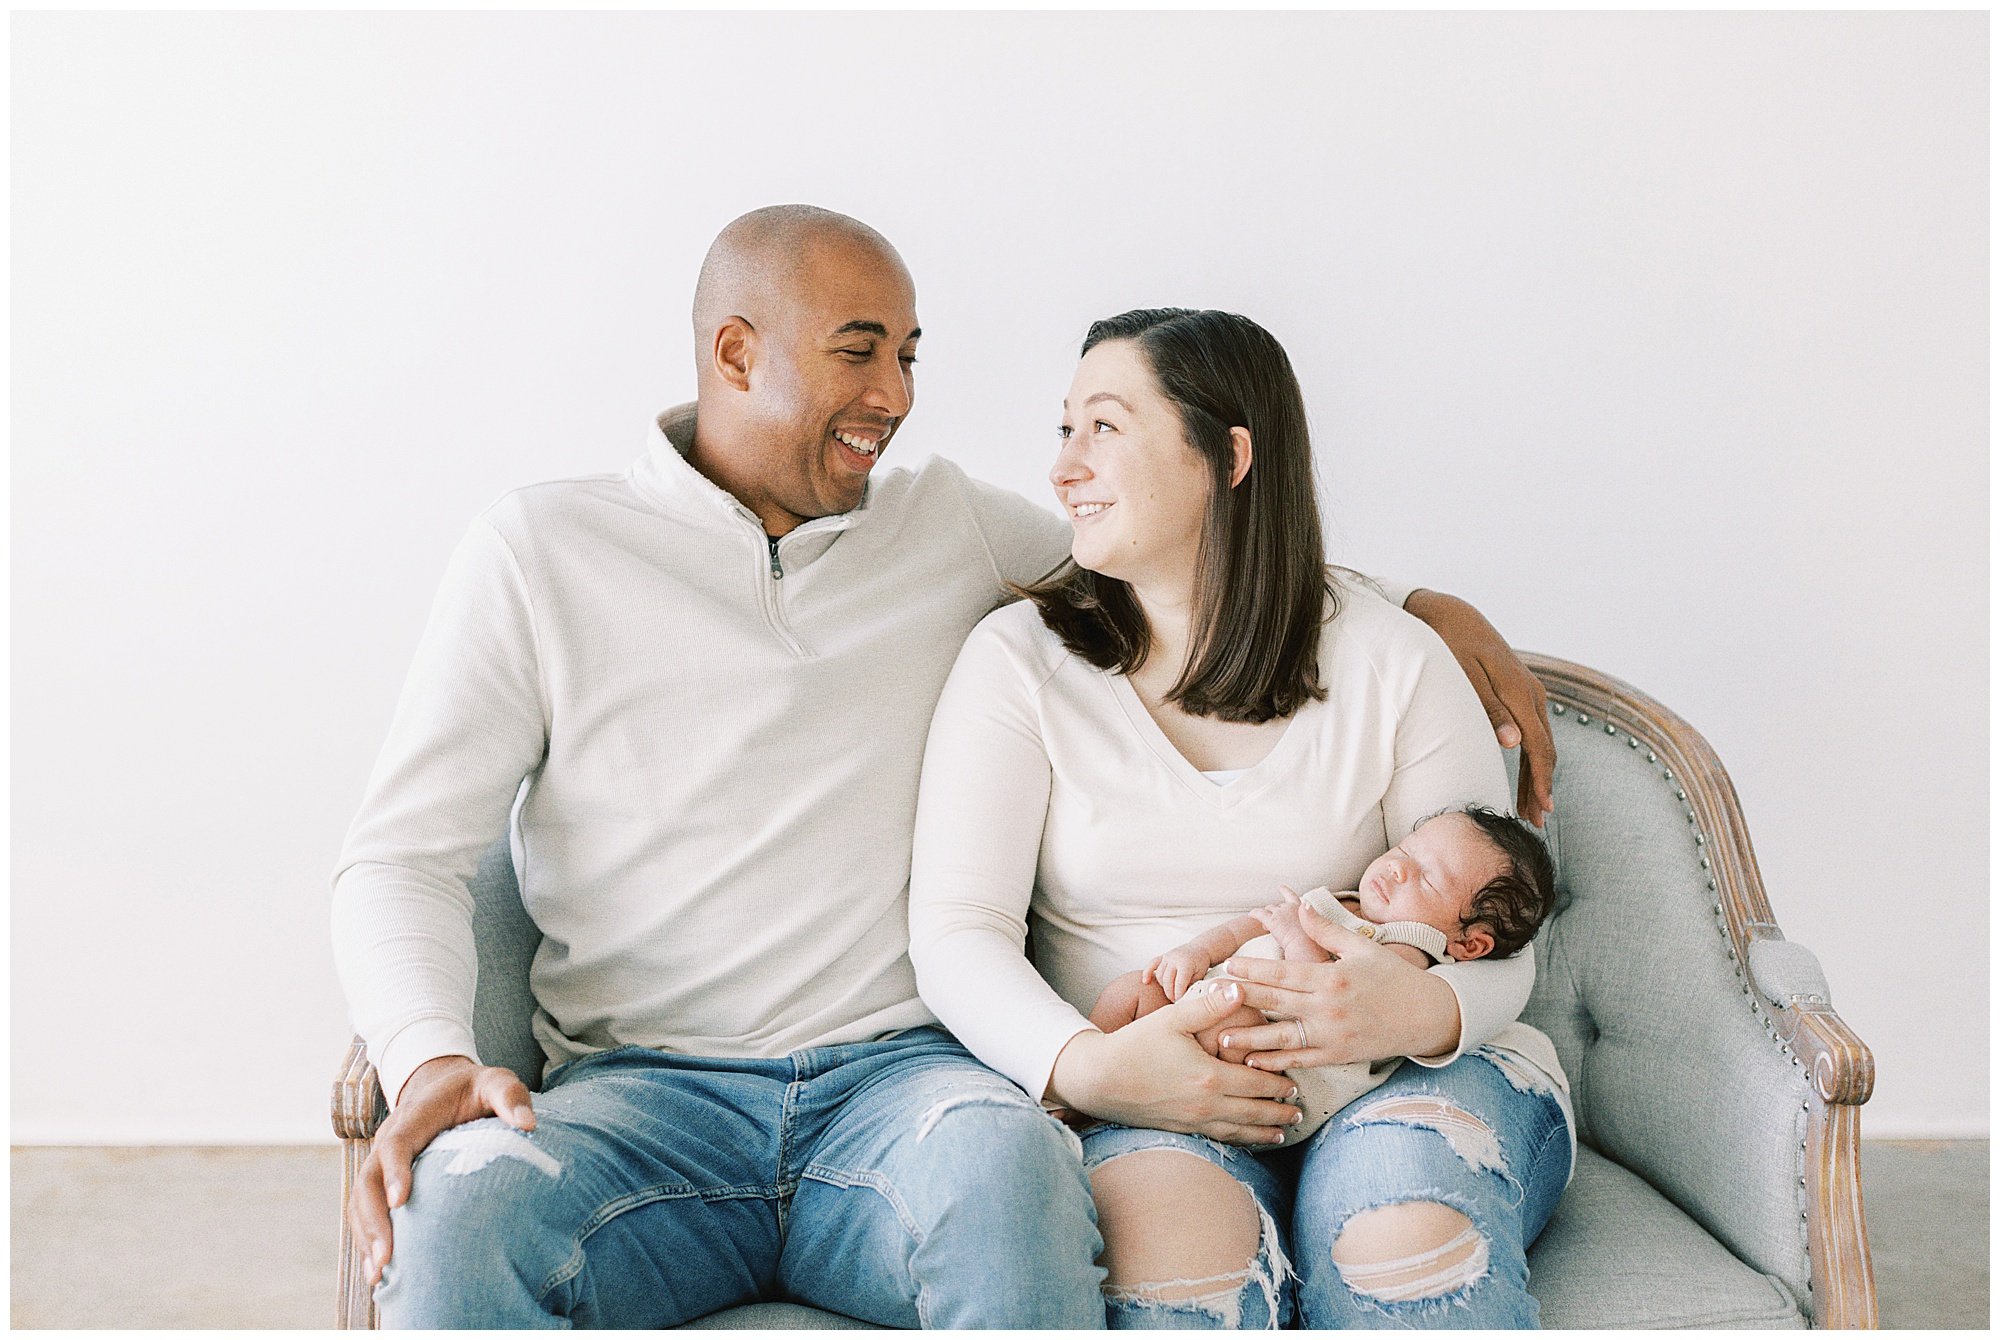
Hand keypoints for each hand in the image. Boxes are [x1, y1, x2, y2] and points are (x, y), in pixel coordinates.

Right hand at [348, 1055, 535, 1285]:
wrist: (443, 1084)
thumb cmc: (475, 1088)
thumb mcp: (496, 1081)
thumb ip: (510, 1097)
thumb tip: (529, 1125)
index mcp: (415, 1116)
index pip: (397, 1144)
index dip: (395, 1172)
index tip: (399, 1201)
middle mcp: (389, 1139)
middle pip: (367, 1180)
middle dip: (374, 1220)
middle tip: (387, 1258)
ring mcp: (381, 1161)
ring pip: (360, 1200)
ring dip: (366, 1236)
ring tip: (378, 1275)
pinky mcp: (382, 1178)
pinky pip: (365, 1209)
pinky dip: (368, 1238)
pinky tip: (380, 1271)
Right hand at [1046, 983, 1302, 1144]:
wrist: (1097, 1080)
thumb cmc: (1133, 1045)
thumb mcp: (1171, 1019)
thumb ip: (1208, 1006)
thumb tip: (1240, 988)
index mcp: (1210, 1077)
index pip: (1257, 1083)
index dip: (1278, 1084)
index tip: (1296, 1083)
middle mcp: (1207, 1105)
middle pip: (1254, 1111)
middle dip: (1279, 1111)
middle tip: (1300, 1110)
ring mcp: (1193, 1121)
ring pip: (1239, 1130)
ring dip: (1264, 1131)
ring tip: (1284, 1131)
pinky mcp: (1180, 1129)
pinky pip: (1219, 1138)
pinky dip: (1240, 1140)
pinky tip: (1247, 1139)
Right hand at [1143, 945, 1213, 1001]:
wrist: (1200, 949)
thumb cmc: (1200, 963)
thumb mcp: (1200, 976)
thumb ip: (1191, 986)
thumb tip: (1184, 998)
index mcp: (1186, 963)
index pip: (1179, 983)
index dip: (1179, 995)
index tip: (1180, 1002)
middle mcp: (1175, 958)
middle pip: (1167, 980)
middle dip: (1170, 993)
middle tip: (1174, 1001)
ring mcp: (1167, 957)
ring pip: (1159, 975)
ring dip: (1163, 986)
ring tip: (1170, 992)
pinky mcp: (1163, 956)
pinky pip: (1152, 964)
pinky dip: (1147, 972)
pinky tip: (1145, 981)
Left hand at [1216, 906, 1462, 1069]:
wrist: (1428, 1016)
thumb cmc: (1394, 978)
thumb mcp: (1362, 947)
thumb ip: (1327, 930)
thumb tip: (1300, 905)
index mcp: (1333, 977)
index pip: (1284, 973)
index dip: (1254, 971)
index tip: (1229, 966)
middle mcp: (1330, 1008)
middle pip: (1277, 1003)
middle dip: (1243, 1000)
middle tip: (1210, 998)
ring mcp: (1333, 1035)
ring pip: (1284, 1038)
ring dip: (1252, 1039)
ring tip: (1222, 1038)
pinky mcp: (1339, 1056)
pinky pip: (1303, 1060)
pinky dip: (1277, 1062)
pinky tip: (1254, 1062)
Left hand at [1251, 887, 1327, 962]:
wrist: (1307, 947)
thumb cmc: (1313, 945)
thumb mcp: (1314, 931)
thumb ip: (1307, 926)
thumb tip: (1300, 930)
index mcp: (1303, 909)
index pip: (1292, 896)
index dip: (1285, 892)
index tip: (1281, 887)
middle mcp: (1291, 907)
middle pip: (1279, 906)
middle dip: (1275, 913)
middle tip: (1275, 924)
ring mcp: (1281, 913)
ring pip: (1269, 909)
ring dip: (1267, 915)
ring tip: (1265, 926)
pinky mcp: (1272, 920)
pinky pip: (1259, 913)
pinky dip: (1254, 913)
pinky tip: (1251, 915)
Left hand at [1404, 589, 1554, 826]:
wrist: (1447, 613)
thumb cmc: (1447, 643)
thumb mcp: (1461, 674)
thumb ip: (1488, 709)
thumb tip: (1513, 743)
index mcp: (1519, 691)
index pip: (1539, 745)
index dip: (1542, 779)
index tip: (1542, 808)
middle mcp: (1530, 691)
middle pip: (1544, 747)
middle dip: (1542, 785)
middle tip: (1537, 822)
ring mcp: (1527, 690)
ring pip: (1540, 740)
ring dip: (1537, 774)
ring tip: (1532, 808)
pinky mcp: (1519, 690)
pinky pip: (1532, 729)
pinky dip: (1531, 755)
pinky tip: (1527, 774)